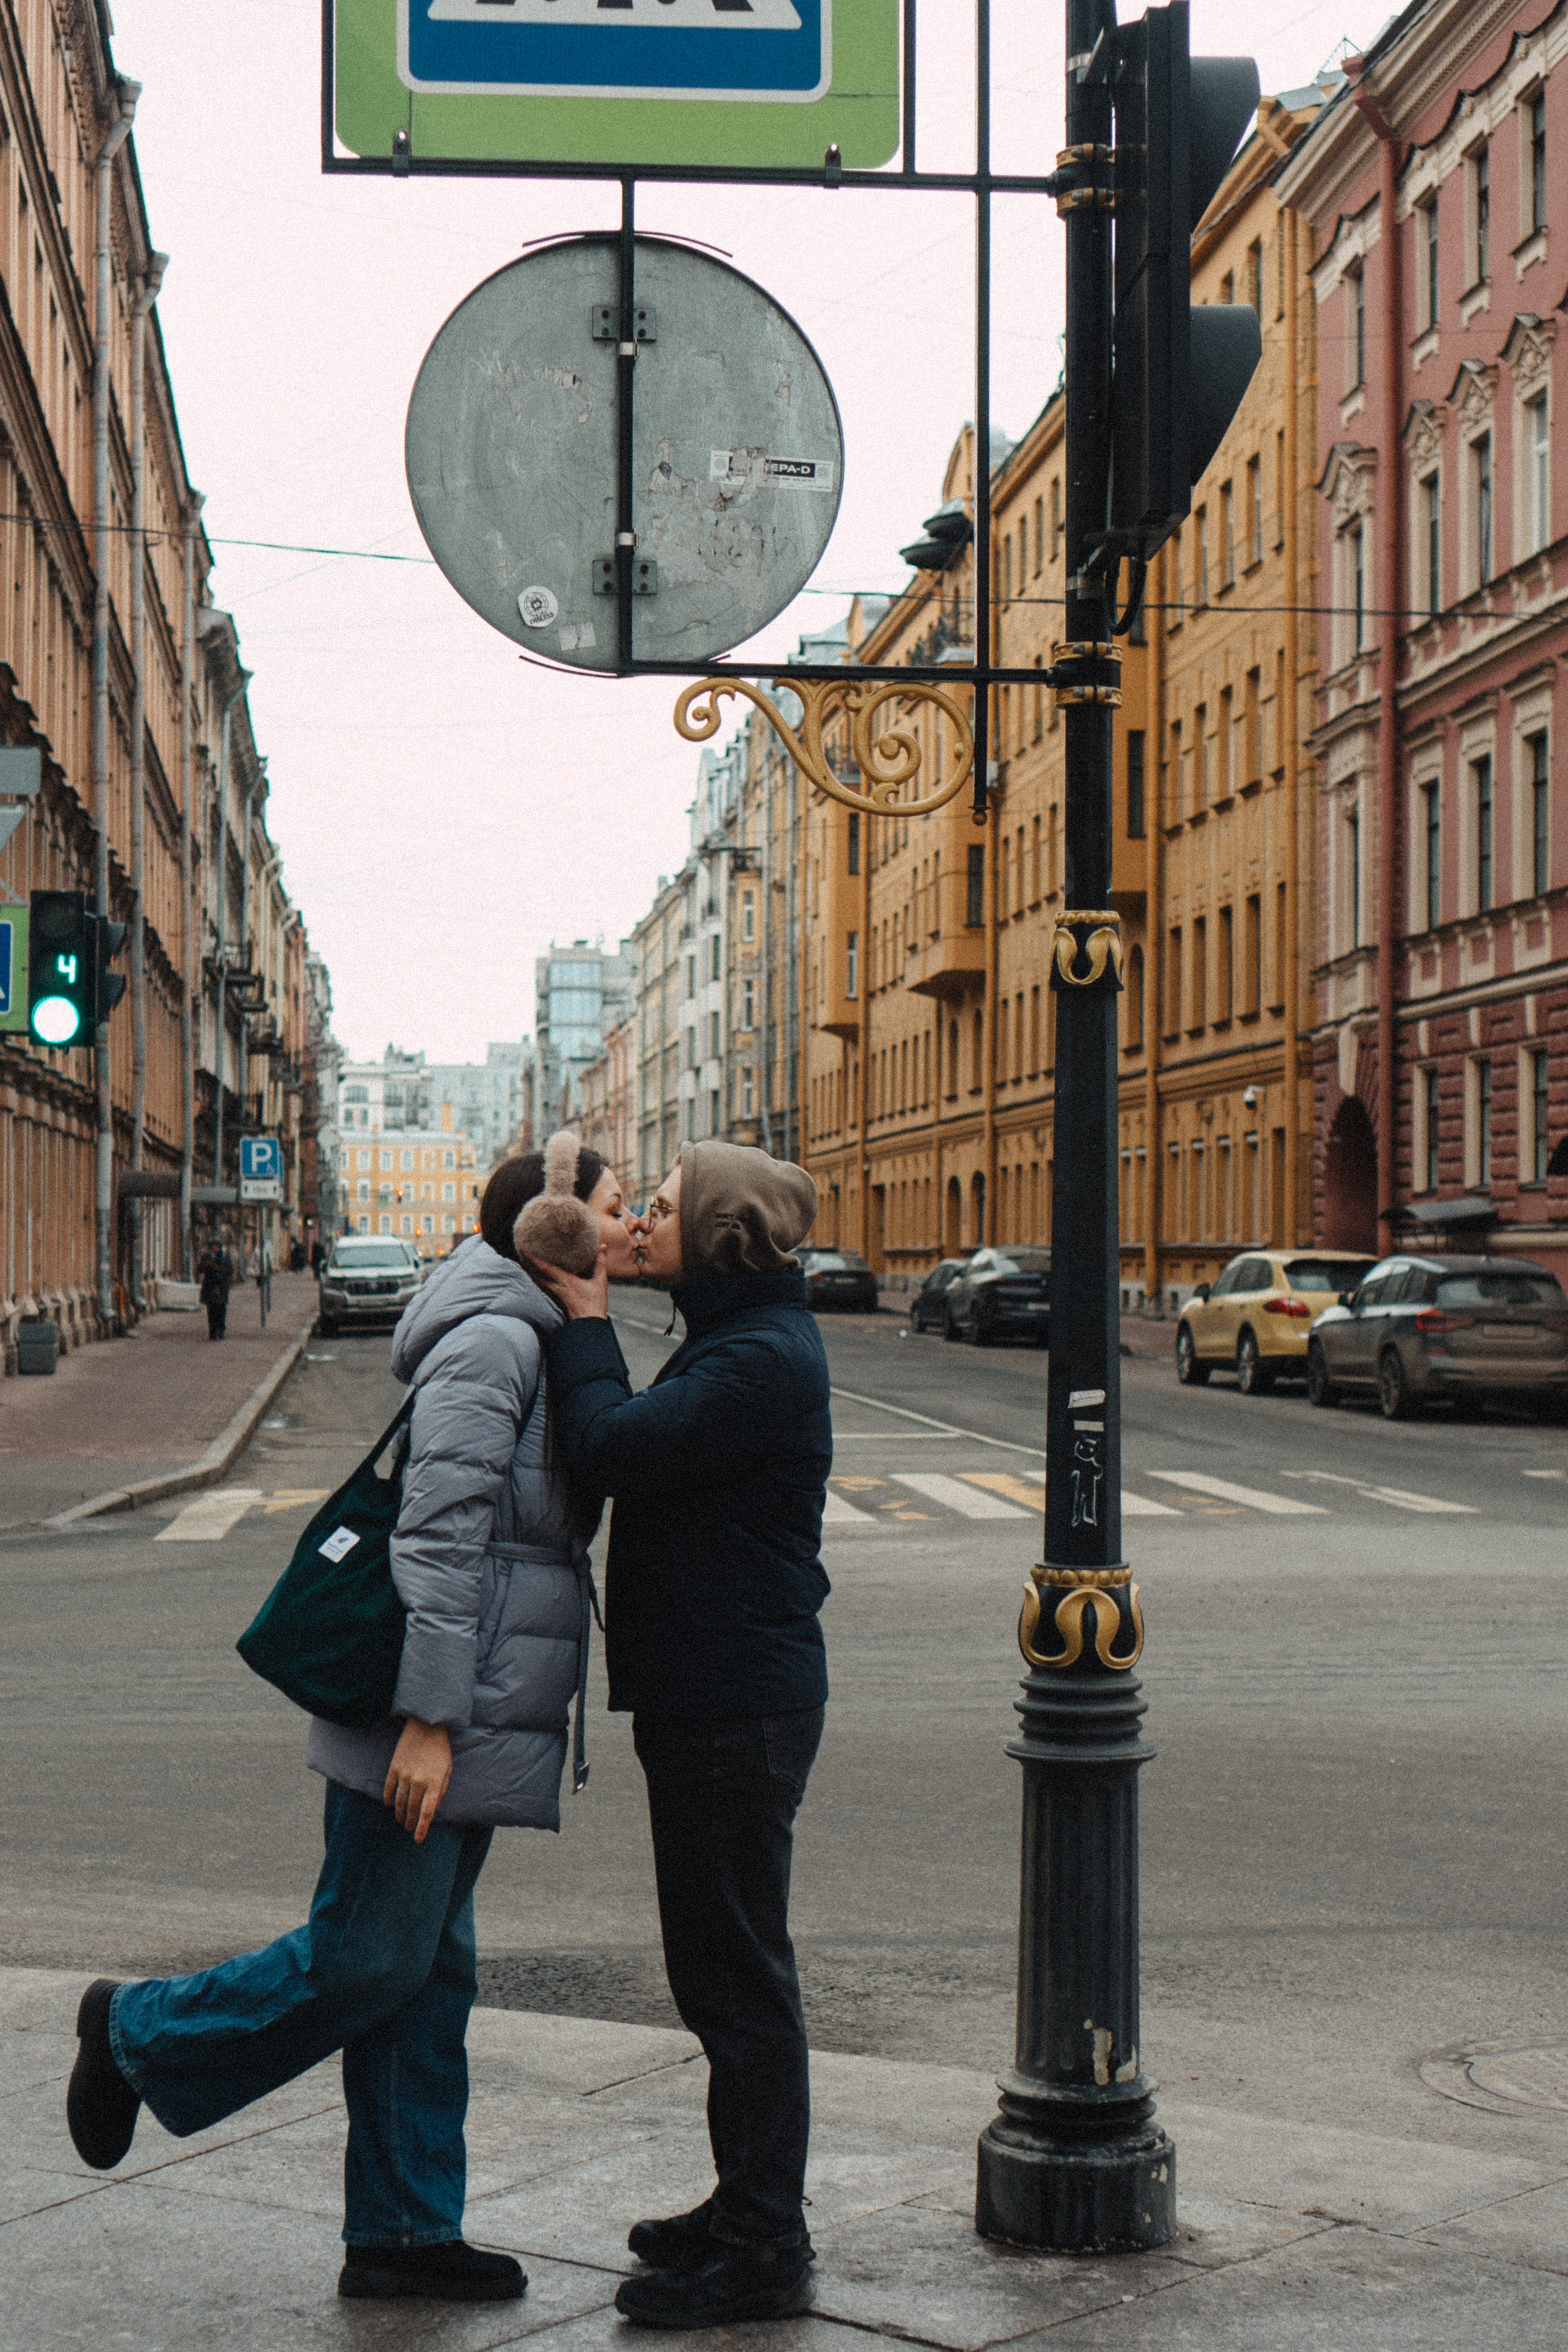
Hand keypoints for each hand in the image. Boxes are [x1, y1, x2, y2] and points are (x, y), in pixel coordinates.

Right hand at [384, 1717, 452, 1841]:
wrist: (426, 1725)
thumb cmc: (440, 1748)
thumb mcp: (447, 1770)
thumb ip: (440, 1790)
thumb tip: (433, 1807)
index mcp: (434, 1782)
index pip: (427, 1812)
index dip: (422, 1828)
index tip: (418, 1839)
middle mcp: (418, 1781)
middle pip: (412, 1809)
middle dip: (410, 1822)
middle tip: (409, 1829)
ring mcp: (404, 1774)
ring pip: (400, 1801)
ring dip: (400, 1813)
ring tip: (400, 1820)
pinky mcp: (394, 1767)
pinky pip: (389, 1787)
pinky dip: (388, 1798)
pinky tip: (389, 1805)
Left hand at [525, 1239, 610, 1321]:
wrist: (590, 1323)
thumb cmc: (595, 1303)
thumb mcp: (600, 1282)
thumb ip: (600, 1263)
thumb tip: (603, 1246)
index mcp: (566, 1281)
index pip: (546, 1268)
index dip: (535, 1259)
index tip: (524, 1250)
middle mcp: (558, 1287)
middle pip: (538, 1276)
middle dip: (528, 1267)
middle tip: (520, 1257)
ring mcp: (557, 1295)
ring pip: (540, 1283)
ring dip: (532, 1275)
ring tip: (525, 1266)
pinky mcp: (558, 1301)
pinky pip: (546, 1289)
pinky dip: (540, 1282)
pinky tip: (539, 1280)